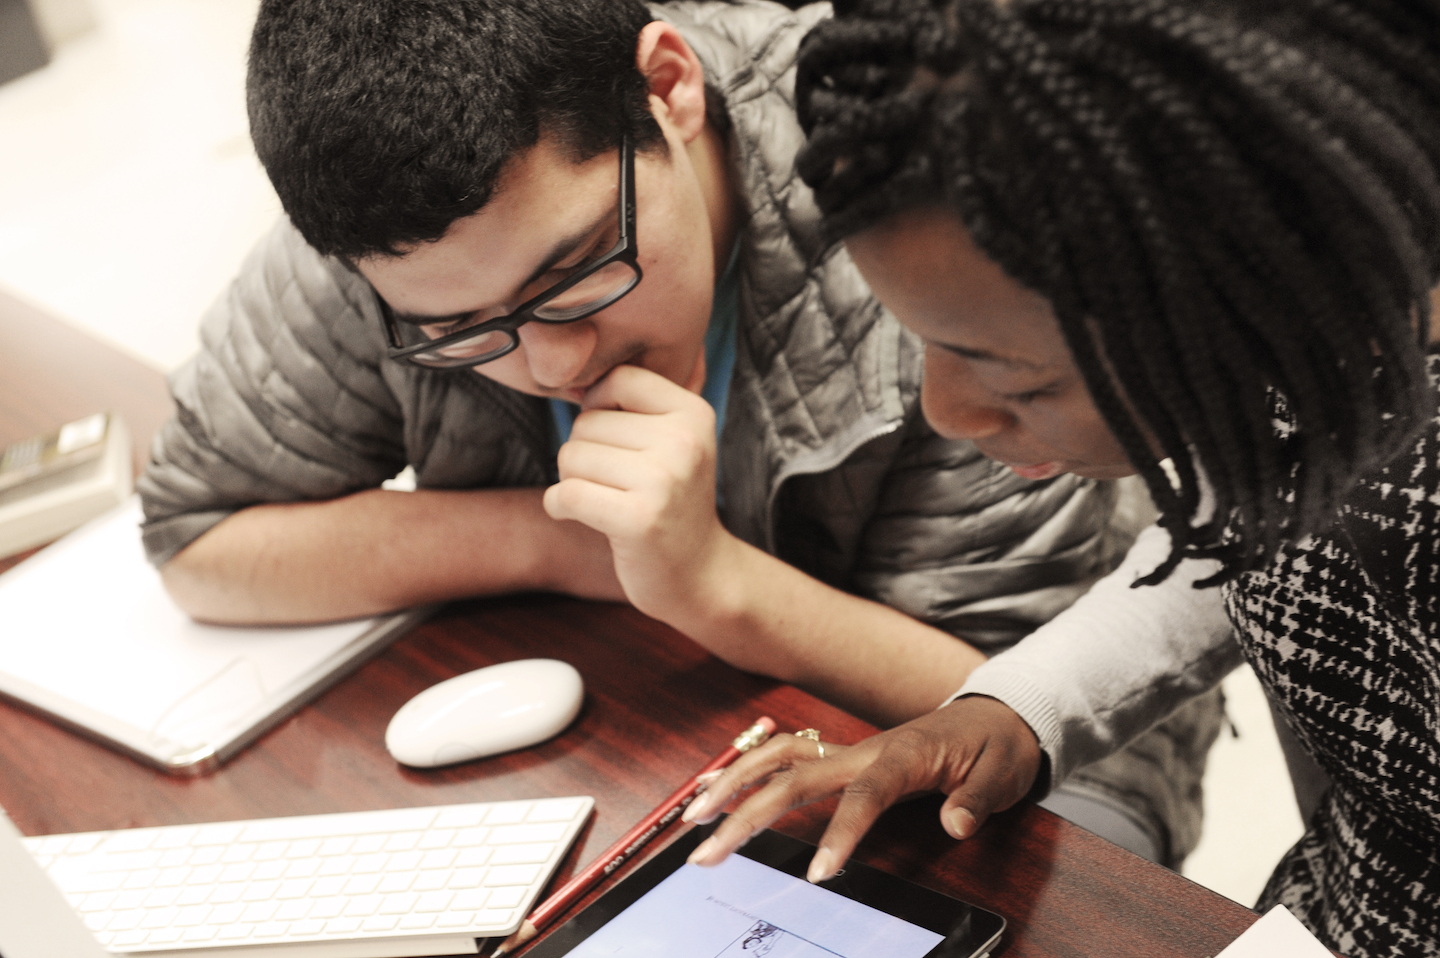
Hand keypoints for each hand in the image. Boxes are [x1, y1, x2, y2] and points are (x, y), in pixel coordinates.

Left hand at [542, 364, 739, 623]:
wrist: (700, 574)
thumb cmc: (671, 503)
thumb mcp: (672, 443)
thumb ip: (633, 407)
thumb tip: (571, 379)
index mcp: (694, 414)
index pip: (619, 379)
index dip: (598, 406)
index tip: (611, 440)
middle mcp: (684, 441)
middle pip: (586, 422)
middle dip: (583, 453)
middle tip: (613, 484)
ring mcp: (663, 480)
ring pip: (570, 457)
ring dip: (572, 482)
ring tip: (605, 500)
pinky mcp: (639, 519)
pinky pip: (565, 495)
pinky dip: (559, 506)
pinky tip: (580, 517)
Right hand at [680, 697, 1042, 880]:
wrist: (998, 712)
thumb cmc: (997, 745)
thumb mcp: (1004, 773)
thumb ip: (977, 800)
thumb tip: (955, 826)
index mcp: (904, 756)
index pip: (864, 794)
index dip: (840, 832)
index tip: (819, 873)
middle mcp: (865, 750)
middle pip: (794, 776)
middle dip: (747, 812)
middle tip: (706, 852)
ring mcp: (849, 750)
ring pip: (778, 758)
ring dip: (732, 783)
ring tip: (692, 816)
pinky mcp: (843, 756)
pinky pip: (785, 757)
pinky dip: (746, 768)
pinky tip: (713, 783)